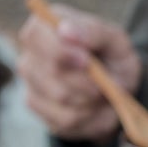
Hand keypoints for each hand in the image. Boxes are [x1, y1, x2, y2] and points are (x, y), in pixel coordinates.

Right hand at [17, 2, 142, 139]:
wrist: (116, 89)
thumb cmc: (113, 57)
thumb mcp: (115, 40)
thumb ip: (93, 31)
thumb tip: (65, 30)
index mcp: (45, 26)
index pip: (36, 35)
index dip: (60, 51)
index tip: (85, 60)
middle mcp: (31, 54)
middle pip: (50, 72)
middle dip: (85, 81)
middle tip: (103, 83)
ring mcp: (30, 82)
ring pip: (60, 98)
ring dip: (91, 100)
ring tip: (102, 93)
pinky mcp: (38, 108)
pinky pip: (65, 119)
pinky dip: (90, 116)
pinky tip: (95, 107)